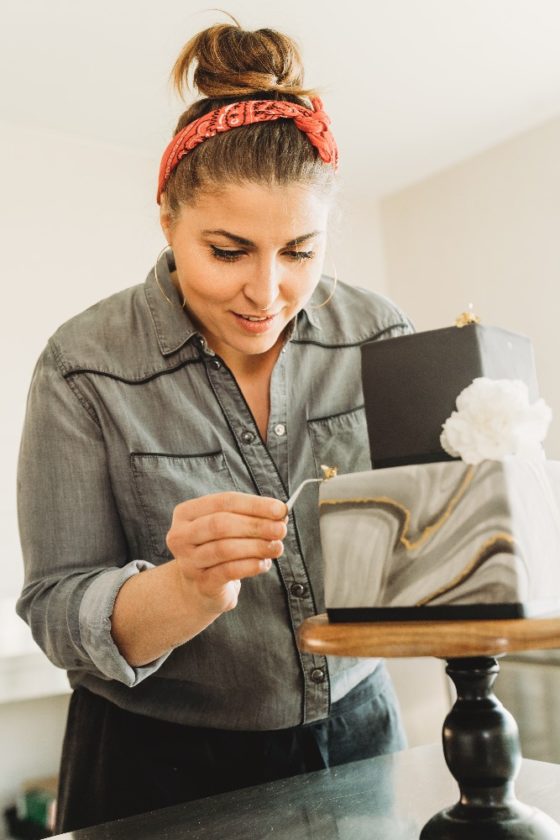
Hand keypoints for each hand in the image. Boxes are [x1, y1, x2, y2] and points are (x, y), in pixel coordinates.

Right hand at [166, 492, 287, 616]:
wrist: (199, 588)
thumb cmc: (219, 547)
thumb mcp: (230, 527)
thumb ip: (251, 517)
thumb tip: (280, 512)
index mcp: (186, 513)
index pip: (224, 501)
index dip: (254, 505)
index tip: (280, 509)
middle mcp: (181, 536)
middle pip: (221, 524)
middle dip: (256, 525)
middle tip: (281, 529)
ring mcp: (188, 562)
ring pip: (225, 549)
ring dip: (257, 546)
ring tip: (277, 547)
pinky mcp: (201, 584)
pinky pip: (228, 571)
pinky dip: (250, 565)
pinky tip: (264, 563)